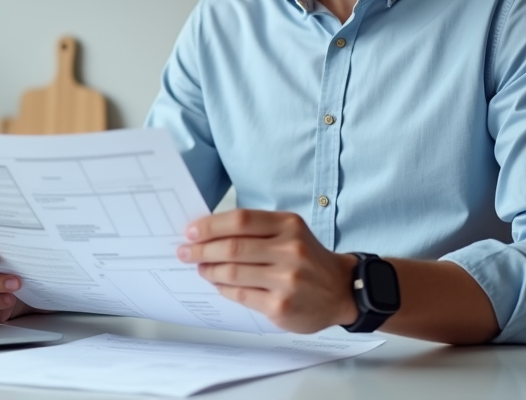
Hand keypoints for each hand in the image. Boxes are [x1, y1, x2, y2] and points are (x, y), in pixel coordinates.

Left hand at [177, 209, 357, 333]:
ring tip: (200, 267)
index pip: (240, 220)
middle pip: (233, 247)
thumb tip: (209, 232)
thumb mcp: (290, 232)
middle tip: (184, 251)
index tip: (190, 231)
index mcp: (289, 225)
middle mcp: (290, 250)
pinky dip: (223, 288)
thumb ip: (256, 229)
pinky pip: (240, 295)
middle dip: (201, 249)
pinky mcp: (281, 305)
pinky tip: (217, 283)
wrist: (341, 290)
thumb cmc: (308, 257)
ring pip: (233, 272)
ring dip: (209, 269)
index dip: (210, 225)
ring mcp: (286, 279)